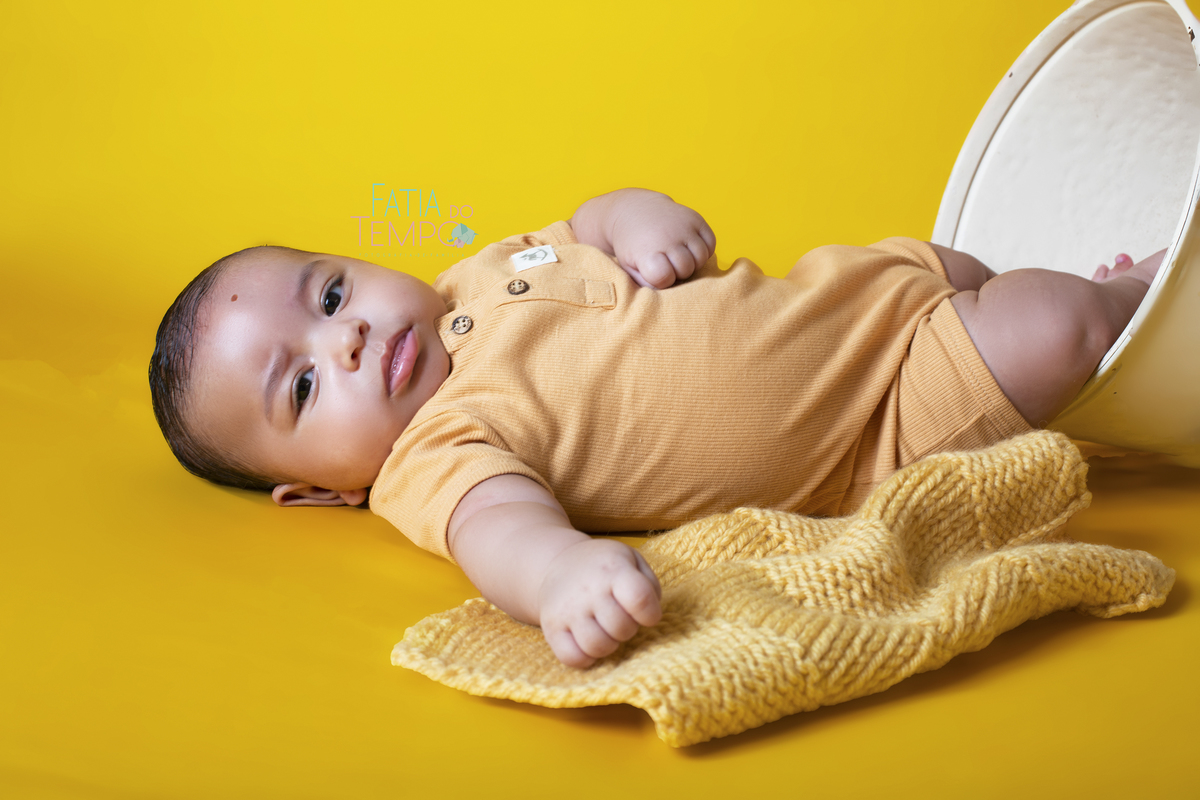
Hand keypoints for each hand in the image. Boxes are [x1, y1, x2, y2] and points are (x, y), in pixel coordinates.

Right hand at [537, 537, 662, 667]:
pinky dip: (585, 658)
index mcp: (612, 569)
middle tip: (621, 618)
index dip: (651, 614)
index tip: (647, 613)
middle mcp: (588, 590)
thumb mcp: (632, 560)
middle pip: (621, 628)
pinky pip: (572, 658)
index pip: (640, 599)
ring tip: (606, 630)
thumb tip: (649, 614)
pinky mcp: (550, 627)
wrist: (557, 563)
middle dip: (628, 628)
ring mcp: (567, 610)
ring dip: (609, 644)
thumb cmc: (604, 567)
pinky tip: (588, 643)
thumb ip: (649, 584)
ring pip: (598, 647)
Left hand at [609, 191, 716, 288]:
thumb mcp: (629, 268)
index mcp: (647, 251)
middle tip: (668, 264)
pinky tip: (690, 248)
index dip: (662, 280)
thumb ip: (646, 284)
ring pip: (701, 257)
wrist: (636, 211)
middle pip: (686, 268)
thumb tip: (669, 293)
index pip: (665, 277)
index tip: (655, 272)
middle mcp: (668, 237)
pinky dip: (704, 250)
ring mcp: (684, 226)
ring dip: (693, 262)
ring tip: (679, 257)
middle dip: (679, 272)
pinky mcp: (696, 218)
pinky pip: (711, 243)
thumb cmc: (632, 246)